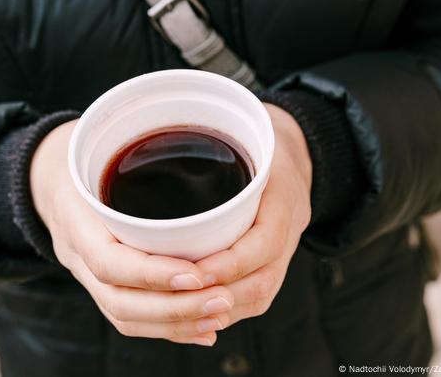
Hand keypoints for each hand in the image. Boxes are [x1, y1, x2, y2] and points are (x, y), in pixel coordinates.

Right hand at [30, 120, 235, 345]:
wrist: (49, 174)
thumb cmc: (86, 152)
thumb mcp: (101, 142)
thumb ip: (136, 148)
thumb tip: (203, 138)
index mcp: (74, 218)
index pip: (109, 262)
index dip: (153, 274)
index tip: (199, 274)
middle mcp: (76, 254)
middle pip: (120, 301)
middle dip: (175, 309)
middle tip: (223, 300)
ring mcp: (84, 273)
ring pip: (125, 317)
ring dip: (177, 324)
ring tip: (220, 315)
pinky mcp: (100, 284)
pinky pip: (129, 319)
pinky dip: (168, 329)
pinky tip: (203, 329)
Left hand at [195, 103, 312, 327]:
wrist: (295, 150)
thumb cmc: (257, 136)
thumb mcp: (241, 128)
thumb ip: (206, 135)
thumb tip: (146, 139)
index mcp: (284, 194)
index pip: (266, 241)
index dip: (231, 263)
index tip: (195, 271)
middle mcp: (291, 227)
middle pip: (263, 280)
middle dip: (220, 296)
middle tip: (178, 298)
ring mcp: (287, 248)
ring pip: (261, 294)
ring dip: (221, 309)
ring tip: (182, 311)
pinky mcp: (277, 261)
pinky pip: (258, 296)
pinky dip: (227, 309)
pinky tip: (197, 313)